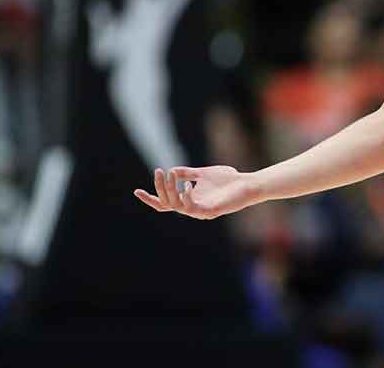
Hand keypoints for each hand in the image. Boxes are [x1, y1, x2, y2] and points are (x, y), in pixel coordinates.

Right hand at [134, 166, 255, 219]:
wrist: (247, 184)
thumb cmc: (227, 179)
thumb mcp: (202, 173)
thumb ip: (187, 173)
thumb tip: (170, 170)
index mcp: (189, 200)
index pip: (165, 203)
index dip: (151, 198)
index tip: (136, 191)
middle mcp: (192, 208)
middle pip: (168, 202)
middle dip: (161, 187)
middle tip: (159, 171)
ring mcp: (201, 212)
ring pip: (177, 206)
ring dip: (171, 190)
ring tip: (170, 174)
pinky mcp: (210, 212)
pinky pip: (192, 208)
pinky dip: (187, 197)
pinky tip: (187, 186)